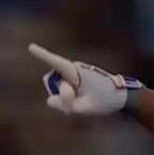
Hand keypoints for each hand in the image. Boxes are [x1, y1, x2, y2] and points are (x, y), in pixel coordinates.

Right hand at [28, 43, 142, 114]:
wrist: (122, 96)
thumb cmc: (106, 100)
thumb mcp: (86, 107)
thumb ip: (66, 104)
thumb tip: (48, 100)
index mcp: (77, 72)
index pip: (57, 63)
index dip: (43, 55)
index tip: (31, 47)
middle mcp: (74, 69)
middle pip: (52, 81)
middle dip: (59, 94)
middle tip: (77, 104)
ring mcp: (74, 74)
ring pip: (57, 87)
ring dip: (64, 98)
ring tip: (83, 103)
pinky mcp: (75, 79)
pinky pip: (63, 90)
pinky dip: (68, 98)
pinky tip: (81, 103)